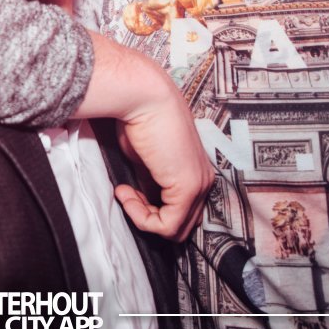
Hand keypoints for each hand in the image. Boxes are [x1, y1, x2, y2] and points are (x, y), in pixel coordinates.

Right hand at [77, 34, 212, 241]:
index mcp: (197, 172)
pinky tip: (126, 193)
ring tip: (125, 192)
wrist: (144, 98)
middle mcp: (204, 180)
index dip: (150, 210)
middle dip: (149, 217)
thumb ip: (150, 182)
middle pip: (181, 225)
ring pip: (175, 230)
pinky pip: (166, 225)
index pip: (180, 212)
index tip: (128, 191)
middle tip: (126, 194)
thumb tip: (144, 200)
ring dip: (143, 218)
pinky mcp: (188, 188)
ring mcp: (199, 185)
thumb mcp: (145, 160)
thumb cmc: (141, 120)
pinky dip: (142, 218)